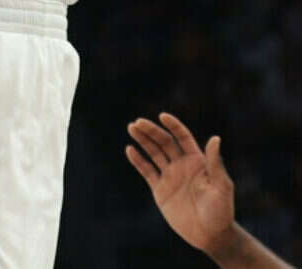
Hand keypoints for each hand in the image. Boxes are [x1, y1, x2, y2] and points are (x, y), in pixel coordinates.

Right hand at [127, 113, 236, 256]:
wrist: (210, 235)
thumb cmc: (221, 211)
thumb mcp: (221, 186)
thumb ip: (215, 163)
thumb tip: (215, 138)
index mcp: (197, 161)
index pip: (182, 137)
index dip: (173, 126)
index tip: (162, 116)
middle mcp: (182, 165)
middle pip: (164, 142)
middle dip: (151, 131)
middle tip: (138, 123)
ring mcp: (170, 176)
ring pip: (153, 153)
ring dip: (143, 140)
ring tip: (131, 128)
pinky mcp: (160, 189)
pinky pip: (146, 171)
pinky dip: (138, 160)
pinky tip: (130, 149)